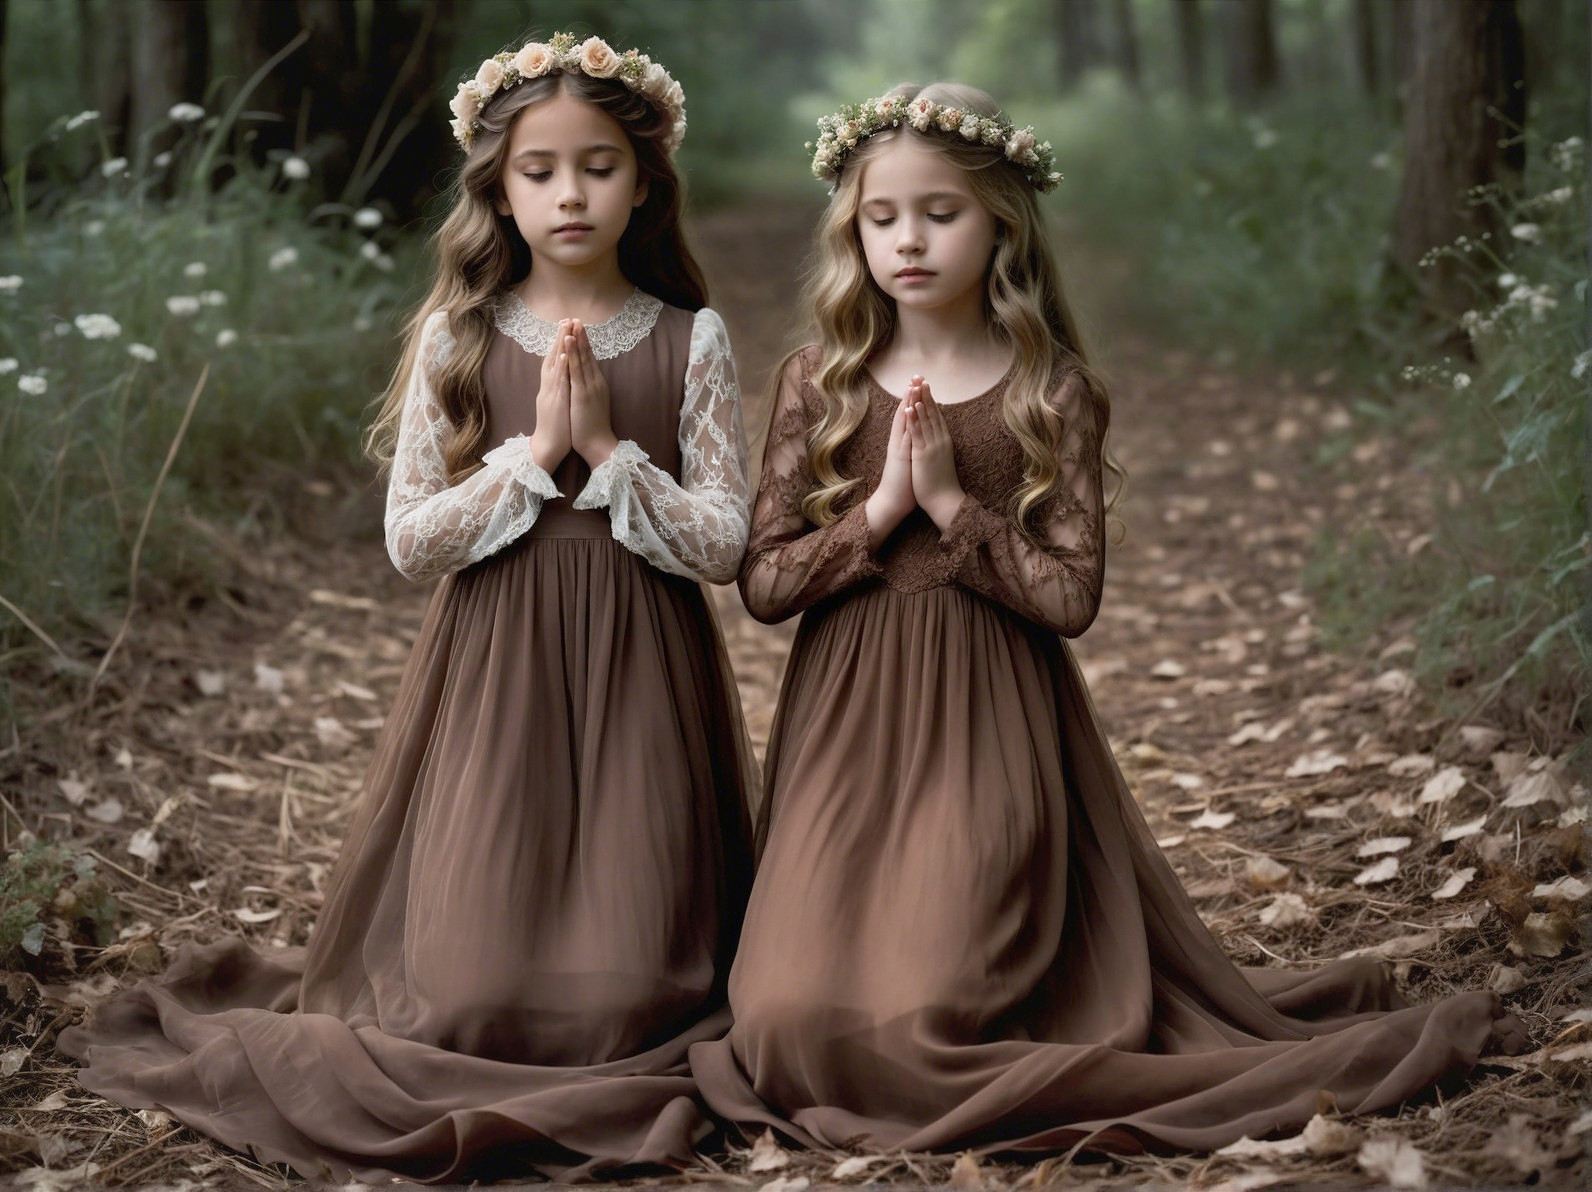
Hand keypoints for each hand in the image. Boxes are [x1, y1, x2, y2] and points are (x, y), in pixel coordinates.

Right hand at [530, 319, 572, 471]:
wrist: (547, 449)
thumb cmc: (554, 429)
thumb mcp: (555, 405)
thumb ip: (557, 390)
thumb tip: (563, 378)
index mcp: (548, 388)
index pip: (553, 361)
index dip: (558, 343)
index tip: (564, 327)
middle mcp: (547, 388)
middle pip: (551, 358)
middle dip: (558, 338)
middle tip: (564, 318)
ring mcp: (550, 395)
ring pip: (554, 366)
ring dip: (559, 347)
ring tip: (564, 328)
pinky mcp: (555, 404)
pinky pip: (557, 384)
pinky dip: (559, 368)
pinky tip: (563, 355)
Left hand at [566, 321, 618, 465]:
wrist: (599, 444)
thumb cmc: (593, 428)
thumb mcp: (593, 404)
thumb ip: (590, 390)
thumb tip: (586, 381)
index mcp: (597, 384)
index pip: (590, 359)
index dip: (584, 343)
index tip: (578, 328)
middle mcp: (595, 382)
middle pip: (587, 354)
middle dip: (581, 335)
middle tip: (576, 317)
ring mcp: (589, 386)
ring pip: (582, 358)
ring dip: (577, 340)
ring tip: (572, 323)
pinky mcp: (582, 393)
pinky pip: (576, 369)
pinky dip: (572, 354)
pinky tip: (568, 342)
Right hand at [864, 393, 914, 548]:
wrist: (891, 503)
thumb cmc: (903, 487)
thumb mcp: (910, 464)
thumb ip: (913, 452)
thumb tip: (920, 444)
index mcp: (904, 444)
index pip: (909, 418)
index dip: (915, 401)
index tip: (920, 385)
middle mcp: (899, 442)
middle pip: (905, 414)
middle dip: (911, 395)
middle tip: (915, 376)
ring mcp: (898, 447)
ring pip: (904, 420)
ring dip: (908, 402)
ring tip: (912, 384)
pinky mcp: (899, 455)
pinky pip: (903, 434)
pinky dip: (906, 420)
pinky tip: (908, 407)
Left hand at [905, 377, 965, 530]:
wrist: (945, 502)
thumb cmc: (942, 485)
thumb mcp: (942, 461)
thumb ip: (939, 448)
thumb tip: (938, 440)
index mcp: (944, 442)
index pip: (937, 417)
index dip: (931, 401)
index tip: (927, 387)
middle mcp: (940, 441)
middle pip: (933, 413)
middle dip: (926, 395)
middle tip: (922, 378)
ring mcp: (932, 446)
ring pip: (926, 420)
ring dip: (921, 401)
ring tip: (917, 386)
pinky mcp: (924, 454)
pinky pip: (918, 433)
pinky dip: (915, 419)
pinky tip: (912, 407)